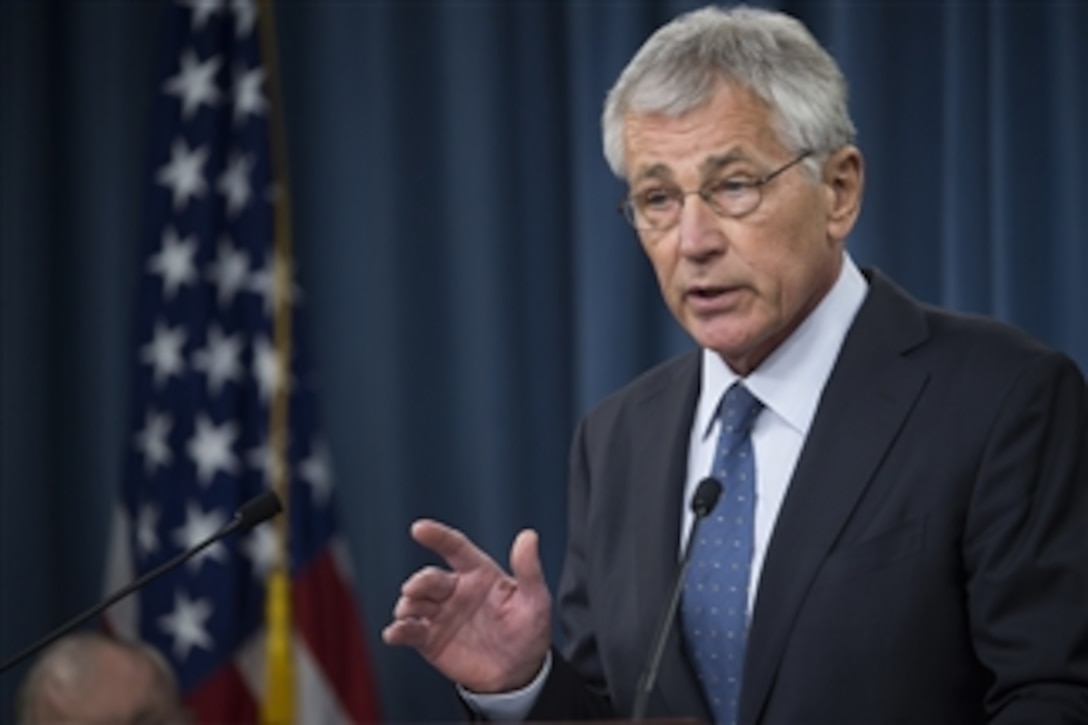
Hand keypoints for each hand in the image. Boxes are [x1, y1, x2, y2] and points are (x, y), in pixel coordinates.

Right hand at [382, 519, 552, 692]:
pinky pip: (410, 632)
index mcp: (479, 574)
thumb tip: (529, 536)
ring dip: (407, 605)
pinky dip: (398, 631)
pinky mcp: (431, 639)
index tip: (419, 528)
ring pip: (415, 602)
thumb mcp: (535, 601)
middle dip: (419, 582)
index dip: (438, 537)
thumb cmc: (529, 631)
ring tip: (407, 613)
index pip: (455, 548)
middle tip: (413, 589)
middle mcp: (455, 590)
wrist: (518, 673)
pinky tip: (394, 633)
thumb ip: (529, 570)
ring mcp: (441, 614)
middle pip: (430, 578)